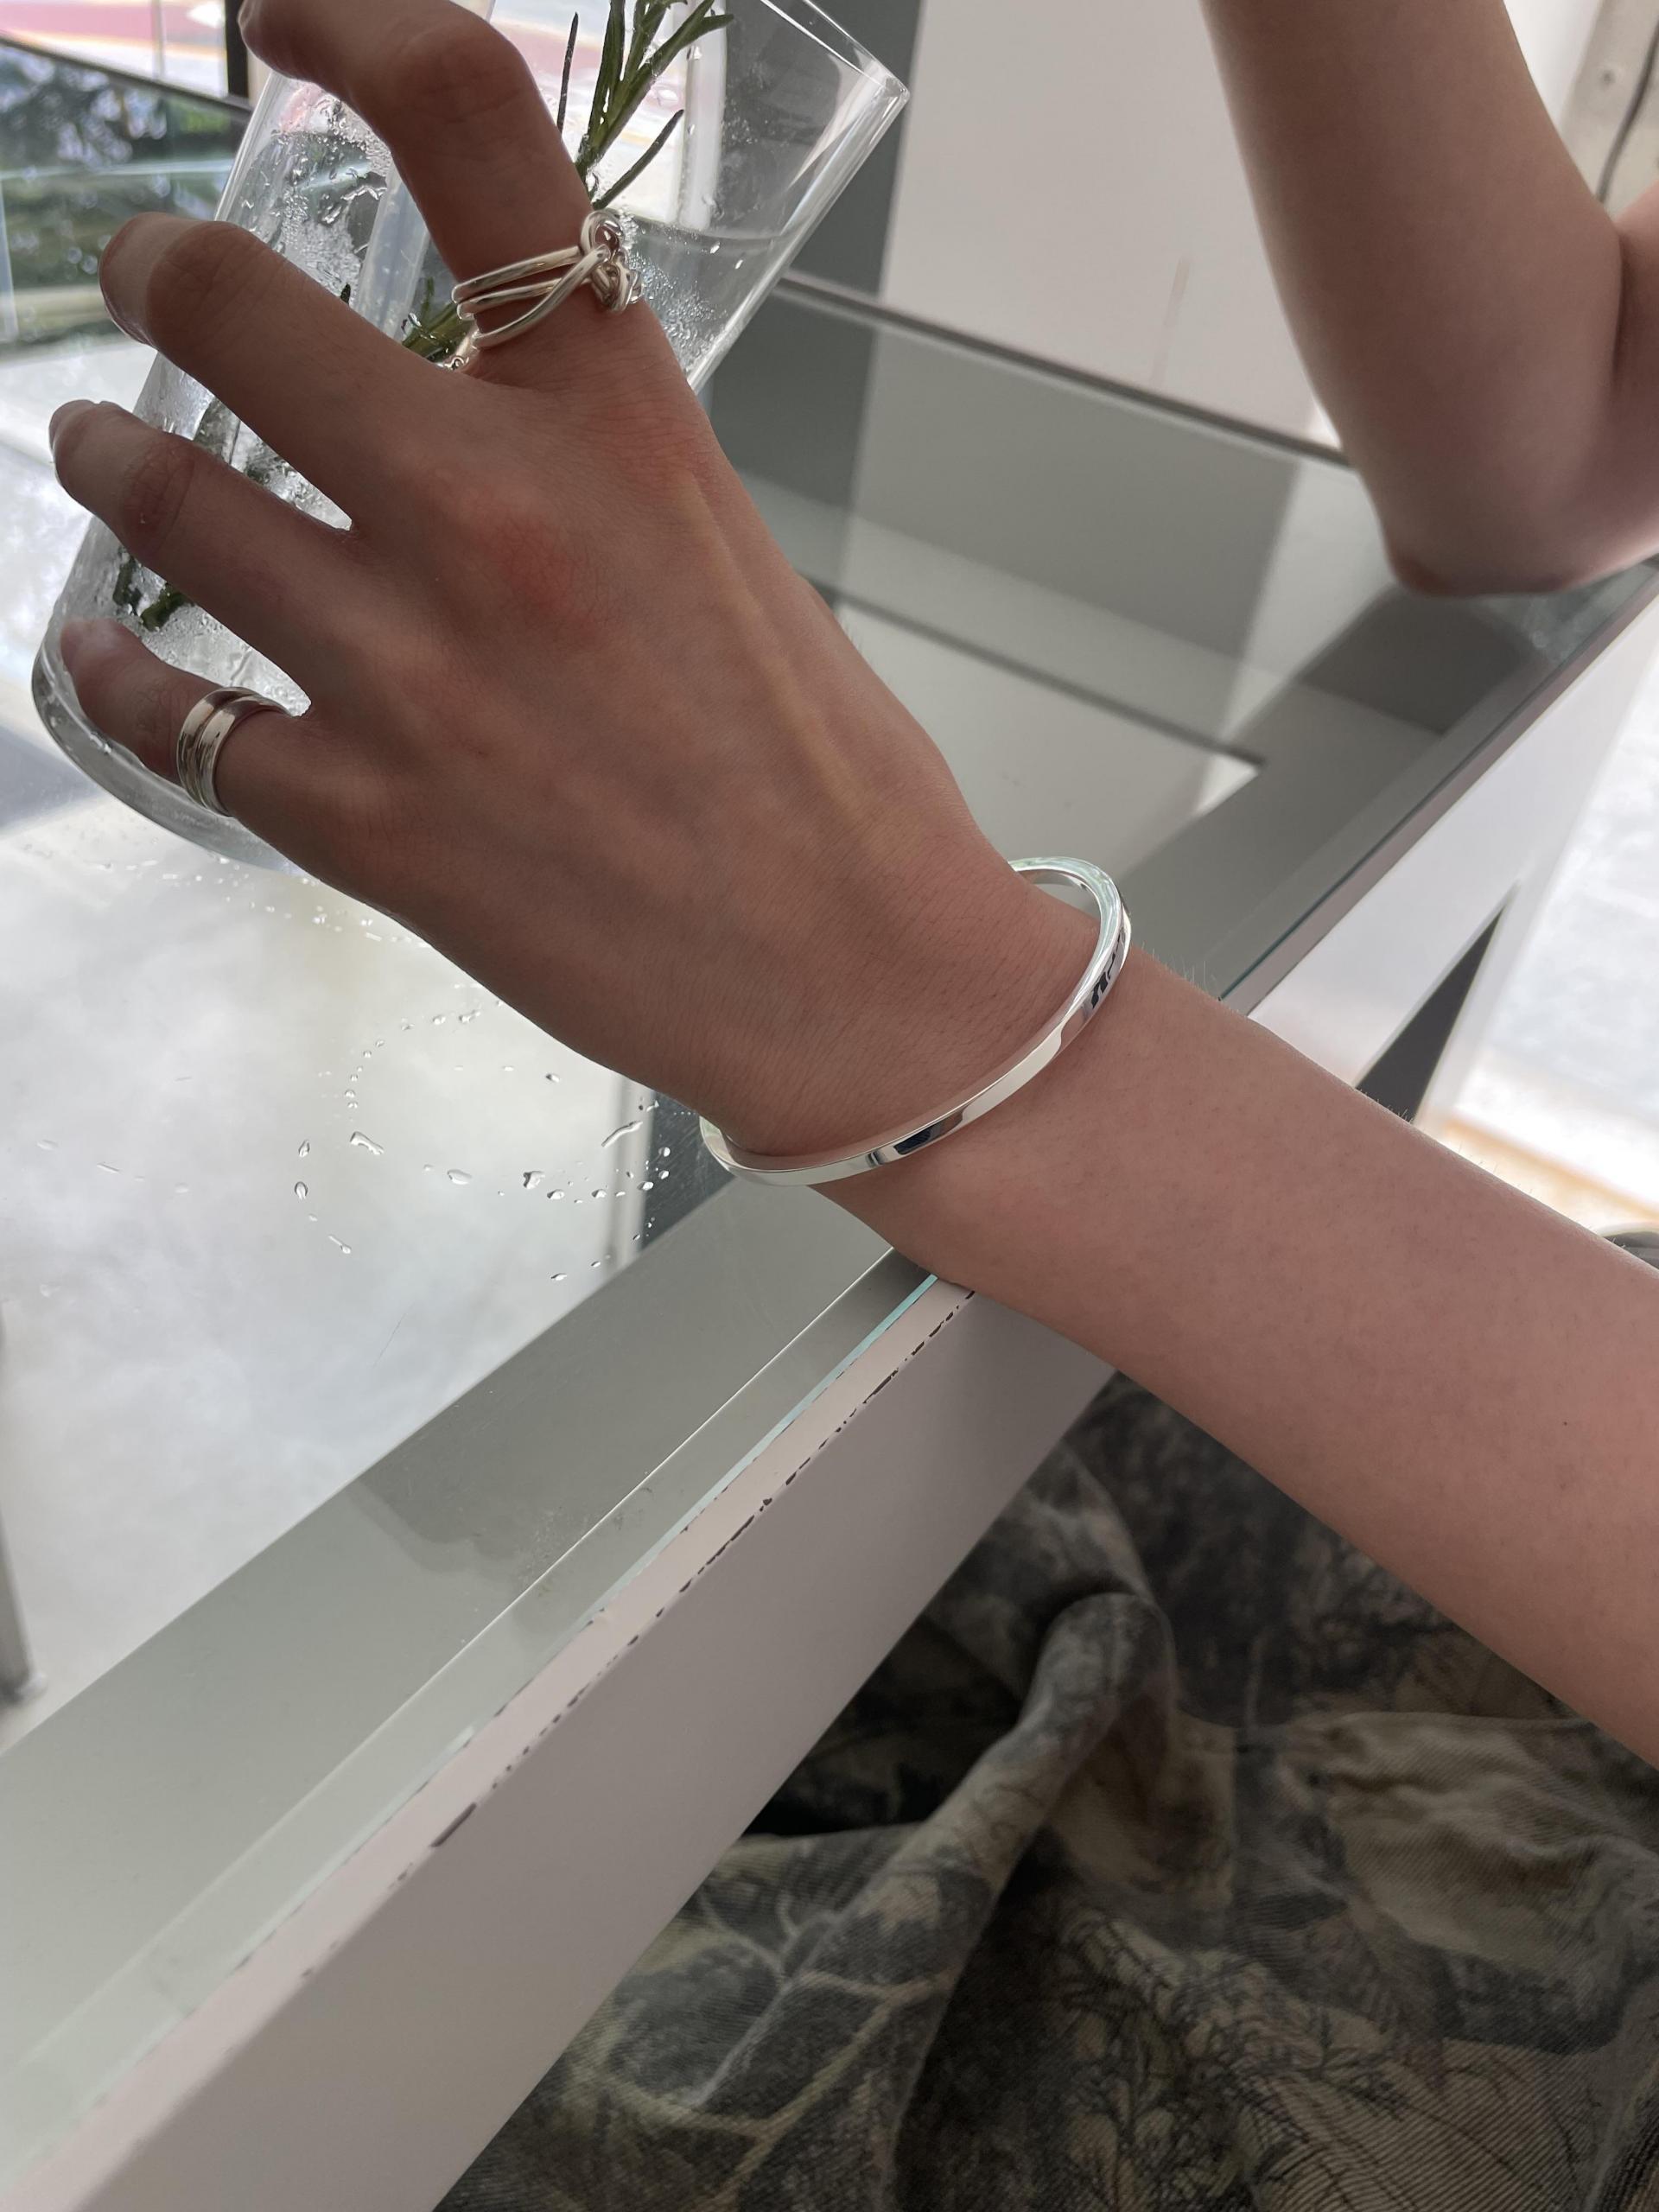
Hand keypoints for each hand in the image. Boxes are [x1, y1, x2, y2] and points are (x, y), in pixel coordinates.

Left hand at [50, 0, 1085, 1154]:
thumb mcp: (720, 542)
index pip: (465, 118)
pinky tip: (108, 652)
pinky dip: (115, 669)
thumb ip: (582, 450)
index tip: (283, 20)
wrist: (858, 976)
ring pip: (165, 499)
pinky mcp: (367, 821)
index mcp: (620, 418)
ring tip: (106, 456)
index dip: (344, 21)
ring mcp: (416, 674)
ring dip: (110, 456)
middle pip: (232, 298)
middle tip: (149, 280)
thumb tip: (460, 398)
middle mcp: (499, 514)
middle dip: (159, 267)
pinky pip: (164, 710)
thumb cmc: (819, 771)